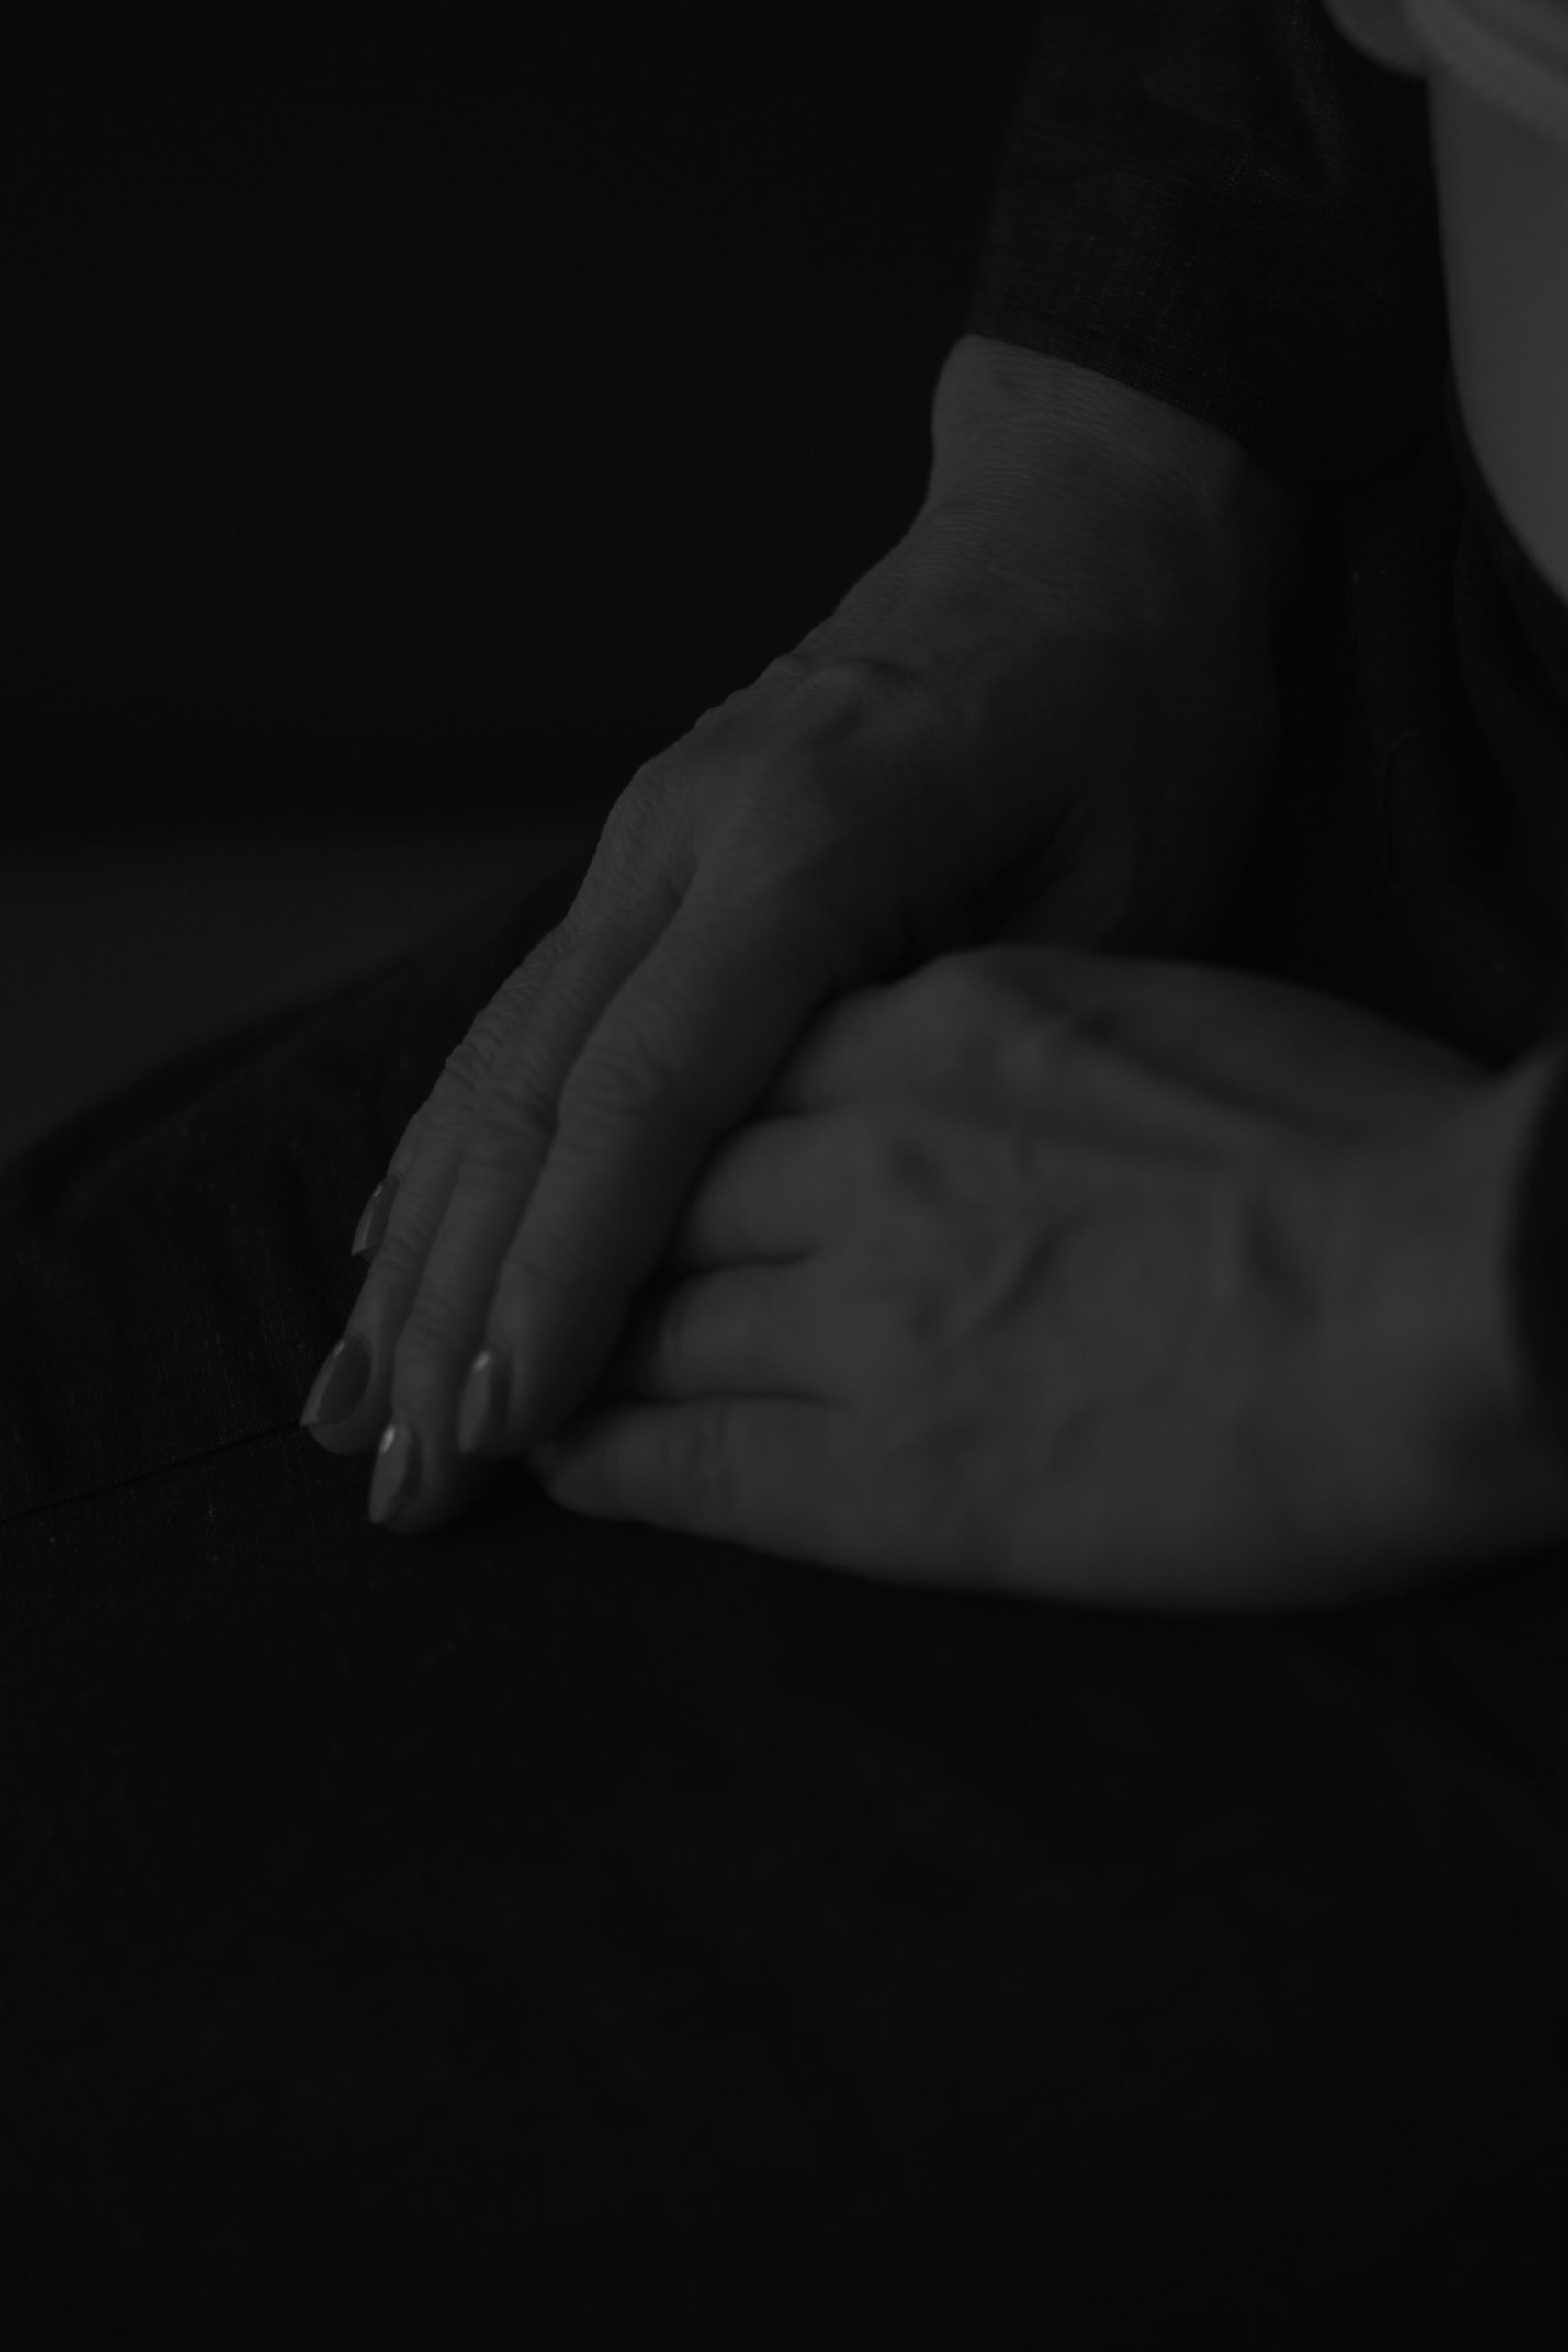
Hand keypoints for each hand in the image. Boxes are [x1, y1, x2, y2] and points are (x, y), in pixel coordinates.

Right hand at [301, 490, 1280, 1534]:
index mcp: (806, 837)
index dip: (567, 1273)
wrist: (1081, 524)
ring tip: (355, 1406)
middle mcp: (682, 834)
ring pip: (490, 1062)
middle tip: (402, 1478)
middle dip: (455, 1304)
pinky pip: (519, 1021)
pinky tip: (395, 1250)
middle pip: (528, 1095)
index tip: (504, 1426)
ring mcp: (642, 837)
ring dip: (417, 1249)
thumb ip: (967, 1041)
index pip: (647, 1094)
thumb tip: (826, 1204)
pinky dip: (448, 1153)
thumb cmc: (1133, 706)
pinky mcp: (641, 856)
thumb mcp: (1121, 877)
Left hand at [523, 947, 1567, 1612]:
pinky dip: (608, 1460)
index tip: (635, 1164)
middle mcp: (873, 1147)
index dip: (668, 1127)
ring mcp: (870, 1307)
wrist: (1465, 1290)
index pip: (741, 1067)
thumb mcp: (1185, 1019)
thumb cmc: (1379, 1148)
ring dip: (564, 1353)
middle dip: (580, 1236)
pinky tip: (559, 1466)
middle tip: (520, 1286)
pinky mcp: (896, 1470)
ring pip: (648, 1318)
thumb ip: (1055, 1042)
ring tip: (506, 1389)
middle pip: (663, 1183)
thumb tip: (1016, 1084)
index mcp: (954, 1021)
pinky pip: (691, 1461)